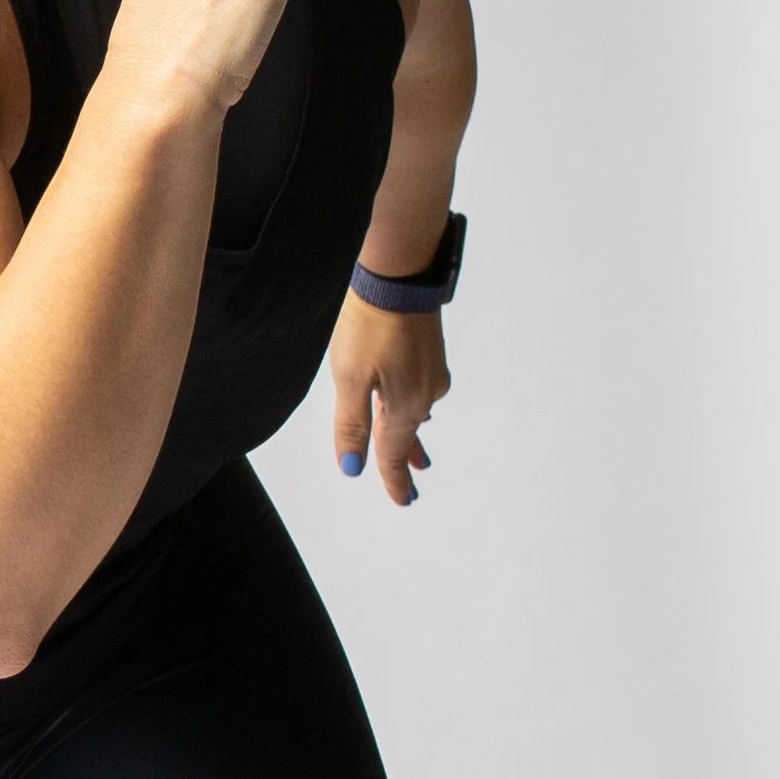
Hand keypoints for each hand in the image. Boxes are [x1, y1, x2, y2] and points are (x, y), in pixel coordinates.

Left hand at [330, 294, 447, 504]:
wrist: (398, 276)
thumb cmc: (369, 325)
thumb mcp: (349, 379)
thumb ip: (351, 425)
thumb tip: (353, 467)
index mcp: (404, 407)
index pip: (395, 454)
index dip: (395, 480)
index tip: (403, 502)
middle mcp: (425, 393)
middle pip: (407, 435)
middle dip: (405, 462)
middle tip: (410, 490)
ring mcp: (430, 371)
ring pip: (414, 413)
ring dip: (410, 434)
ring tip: (415, 455)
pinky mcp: (428, 350)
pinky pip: (418, 391)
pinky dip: (411, 408)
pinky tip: (411, 405)